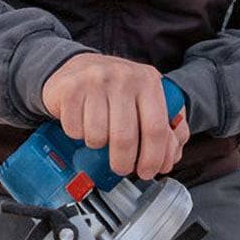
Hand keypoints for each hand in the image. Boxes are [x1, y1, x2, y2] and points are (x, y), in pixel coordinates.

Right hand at [40, 55, 189, 180]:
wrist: (79, 68)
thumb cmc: (117, 90)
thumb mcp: (147, 102)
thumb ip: (166, 131)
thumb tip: (169, 160)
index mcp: (149, 81)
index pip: (156, 128)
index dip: (152, 158)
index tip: (147, 172)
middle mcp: (124, 77)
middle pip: (125, 138)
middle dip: (123, 163)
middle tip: (121, 167)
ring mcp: (95, 80)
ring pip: (97, 136)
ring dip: (98, 145)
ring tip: (100, 134)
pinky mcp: (70, 88)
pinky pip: (75, 129)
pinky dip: (78, 135)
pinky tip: (82, 123)